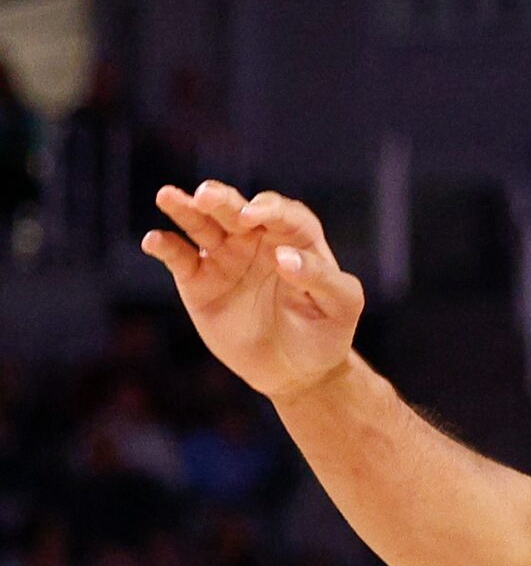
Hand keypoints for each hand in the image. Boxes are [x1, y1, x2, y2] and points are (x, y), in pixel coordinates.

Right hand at [143, 181, 365, 400]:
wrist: (296, 369)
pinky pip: (178, 257)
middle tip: (206, 196)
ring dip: (184, 209)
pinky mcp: (198, 279)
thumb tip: (284, 257)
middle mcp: (256, 238)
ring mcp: (224, 256)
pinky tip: (154, 241)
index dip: (268, 209)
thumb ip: (322, 277)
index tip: (253, 216)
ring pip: (201, 224)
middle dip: (221, 199)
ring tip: (168, 196)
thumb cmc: (327, 330)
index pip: (281, 213)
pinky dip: (165, 246)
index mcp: (295, 237)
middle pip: (235, 209)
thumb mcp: (342, 304)